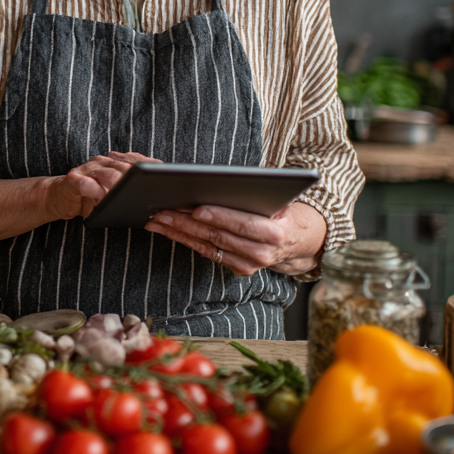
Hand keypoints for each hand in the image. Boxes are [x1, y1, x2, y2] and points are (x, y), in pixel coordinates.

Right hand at [43, 152, 158, 220]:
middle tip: (149, 189)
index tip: (163, 174)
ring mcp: (87, 170)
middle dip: (137, 178)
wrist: (59, 197)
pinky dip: (91, 187)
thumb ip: (129, 192)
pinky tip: (97, 194)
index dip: (149, 166)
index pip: (136, 161)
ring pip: (107, 173)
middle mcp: (102, 162)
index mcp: (114, 162)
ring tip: (126, 195)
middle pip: (124, 167)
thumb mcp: (112, 194)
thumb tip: (156, 200)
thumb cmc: (90, 198)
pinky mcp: (72, 179)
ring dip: (118, 184)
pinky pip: (82, 182)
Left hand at [144, 201, 326, 276]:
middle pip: (218, 236)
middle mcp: (262, 253)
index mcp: (275, 233)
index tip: (195, 209)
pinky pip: (207, 253)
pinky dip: (186, 241)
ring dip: (179, 233)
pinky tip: (168, 230)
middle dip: (187, 223)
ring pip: (207, 247)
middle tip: (163, 210)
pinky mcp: (238, 270)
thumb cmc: (281, 211)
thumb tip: (222, 183)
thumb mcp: (277, 200)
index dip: (219, 217)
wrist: (296, 240)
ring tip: (157, 219)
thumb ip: (256, 195)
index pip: (242, 224)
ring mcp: (249, 265)